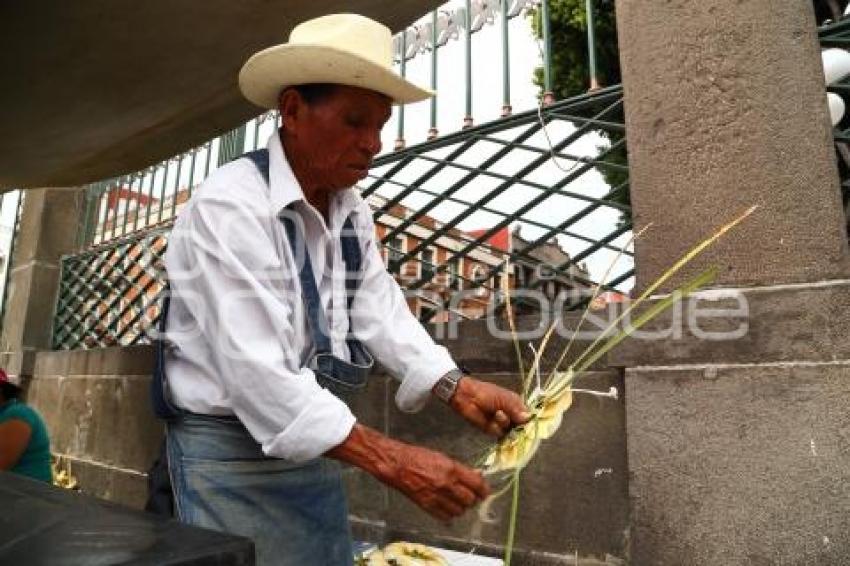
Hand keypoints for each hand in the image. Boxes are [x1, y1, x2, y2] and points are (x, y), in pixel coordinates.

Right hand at [326, 424, 488, 521]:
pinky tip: (448, 508)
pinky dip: (450, 515)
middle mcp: (446, 484)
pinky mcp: (427, 506)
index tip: (485, 492)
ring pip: (459, 511)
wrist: (396, 465)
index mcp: (451, 469)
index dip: (484, 490)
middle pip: (470, 500)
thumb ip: (459, 470)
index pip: (477, 484)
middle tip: (470, 496)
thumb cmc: (418, 457)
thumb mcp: (442, 457)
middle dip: (472, 499)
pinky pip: (445, 517)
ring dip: (461, 507)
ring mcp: (436, 497)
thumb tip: (476, 477)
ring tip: (458, 502)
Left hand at [448, 377, 529, 437]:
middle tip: (513, 420)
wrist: (468, 397)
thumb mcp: (503, 398)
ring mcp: (503, 424)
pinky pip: (499, 433)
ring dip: (503, 422)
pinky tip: (491, 420)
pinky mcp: (493, 430)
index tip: (530, 424)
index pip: (528, 416)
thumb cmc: (487, 393)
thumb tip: (528, 418)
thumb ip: (515, 408)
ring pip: (510, 430)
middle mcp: (512, 415)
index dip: (529, 421)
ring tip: (496, 413)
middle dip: (517, 425)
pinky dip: (495, 427)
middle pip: (521, 426)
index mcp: (517, 405)